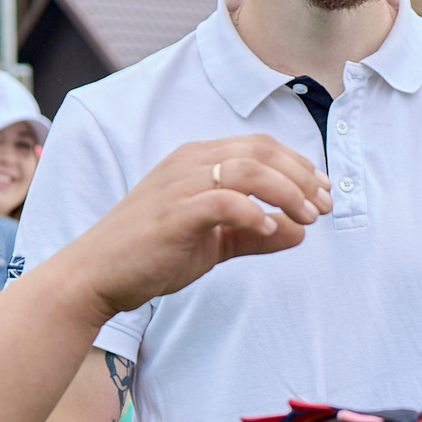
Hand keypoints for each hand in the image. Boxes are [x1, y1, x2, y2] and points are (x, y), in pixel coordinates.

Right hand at [76, 135, 329, 313]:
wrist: (96, 274)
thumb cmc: (151, 254)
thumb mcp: (214, 243)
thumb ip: (254, 234)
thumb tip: (299, 233)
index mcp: (198, 159)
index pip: (261, 147)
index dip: (299, 166)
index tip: (325, 193)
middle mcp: (190, 162)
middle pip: (261, 151)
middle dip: (302, 177)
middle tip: (325, 206)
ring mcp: (179, 184)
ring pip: (248, 170)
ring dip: (286, 192)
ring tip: (308, 218)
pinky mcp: (173, 213)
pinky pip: (222, 201)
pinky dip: (252, 212)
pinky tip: (269, 228)